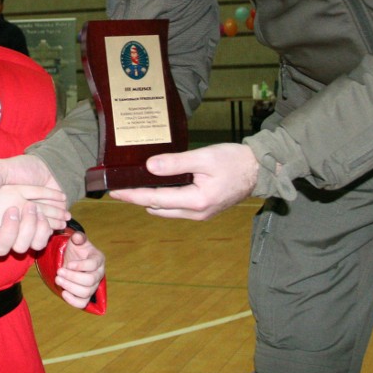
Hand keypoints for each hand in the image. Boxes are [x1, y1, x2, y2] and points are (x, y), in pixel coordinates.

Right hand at [0, 158, 69, 256]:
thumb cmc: (18, 168)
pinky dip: (45, 229)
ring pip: (21, 247)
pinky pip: (39, 243)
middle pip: (0, 248)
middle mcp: (1, 228)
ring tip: (35, 208)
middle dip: (9, 233)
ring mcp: (19, 233)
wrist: (46, 169)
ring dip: (30, 228)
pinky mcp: (37, 233)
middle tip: (16, 210)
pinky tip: (46, 215)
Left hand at [56, 231, 105, 309]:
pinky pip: (83, 303)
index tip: (68, 264)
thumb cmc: (76, 249)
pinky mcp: (86, 296)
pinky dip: (73, 301)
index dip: (80, 266)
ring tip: (58, 279)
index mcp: (98, 259)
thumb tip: (77, 237)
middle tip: (59, 272)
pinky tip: (63, 293)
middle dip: (72, 277)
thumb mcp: (77, 241)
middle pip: (90, 280)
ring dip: (70, 287)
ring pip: (86, 292)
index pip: (93, 265)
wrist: (73, 260)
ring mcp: (94, 286)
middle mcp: (99, 273)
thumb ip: (78, 238)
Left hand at [109, 143, 258, 219]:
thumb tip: (149, 167)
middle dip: (137, 198)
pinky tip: (157, 186)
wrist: (258, 170)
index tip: (114, 192)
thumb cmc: (234, 161)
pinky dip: (163, 199)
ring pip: (166, 209)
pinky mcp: (204, 210)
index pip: (155, 199)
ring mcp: (200, 214)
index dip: (132, 195)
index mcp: (196, 201)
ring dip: (150, 199)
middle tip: (118, 188)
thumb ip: (176, 163)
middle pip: (157, 207)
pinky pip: (176, 207)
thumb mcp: (204, 158)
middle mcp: (196, 213)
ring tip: (134, 185)